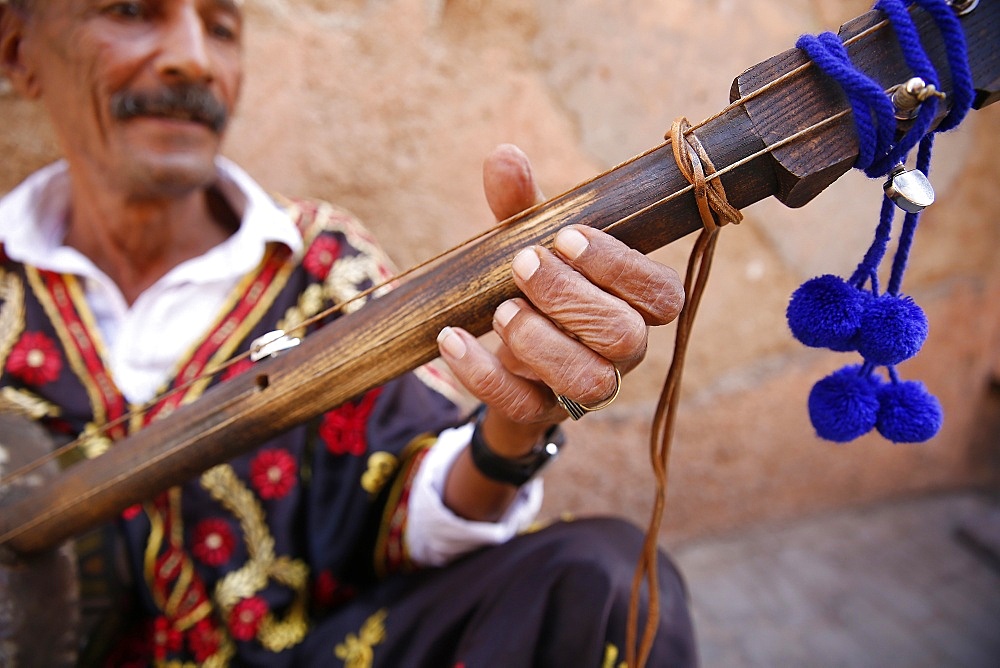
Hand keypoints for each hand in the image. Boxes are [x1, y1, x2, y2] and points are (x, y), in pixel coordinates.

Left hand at [437, 144, 683, 467]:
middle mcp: (622, 352)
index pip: (663, 296)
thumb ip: (522, 205)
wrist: (501, 352)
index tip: (566, 237)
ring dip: (540, 342)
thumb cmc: (534, 286)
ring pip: (589, 383)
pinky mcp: (539, 413)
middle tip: (523, 263)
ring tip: (500, 310)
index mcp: (636, 304)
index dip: (622, 268)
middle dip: (572, 297)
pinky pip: (522, 407)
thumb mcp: (529, 240)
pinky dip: (483, 374)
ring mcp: (583, 389)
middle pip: (624, 337)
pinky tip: (451, 339)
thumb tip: (504, 155)